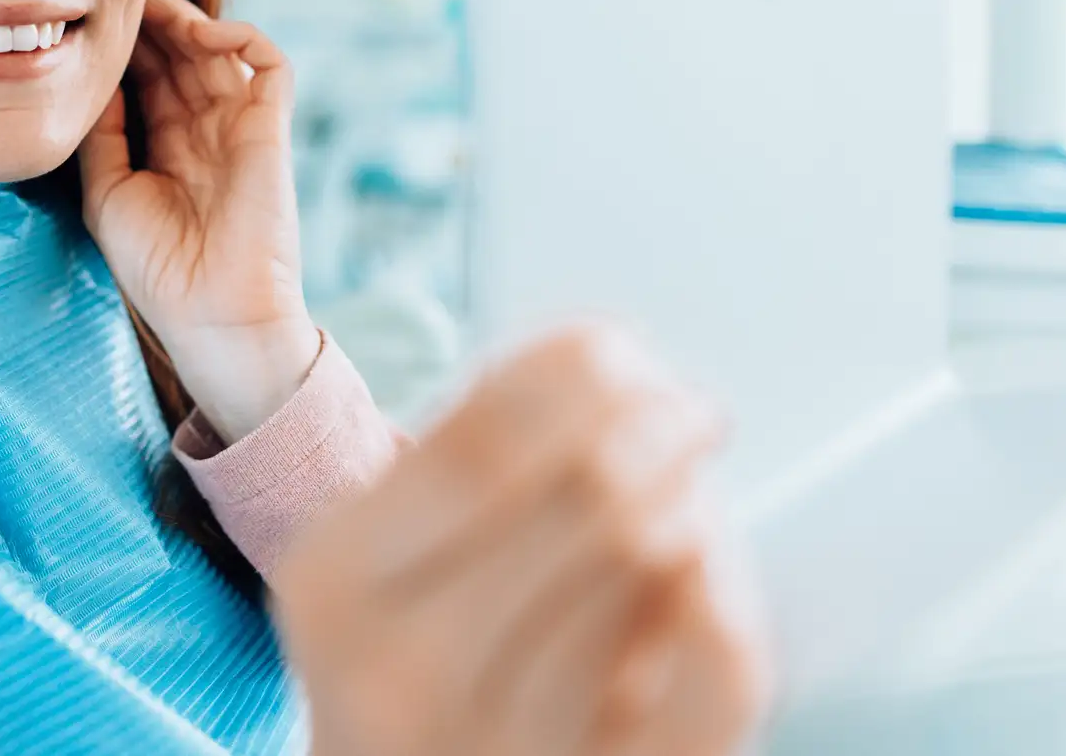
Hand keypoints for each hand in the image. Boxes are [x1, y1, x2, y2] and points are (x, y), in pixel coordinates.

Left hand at [78, 0, 316, 441]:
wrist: (212, 314)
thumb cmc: (157, 267)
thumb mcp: (107, 192)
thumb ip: (102, 134)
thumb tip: (91, 79)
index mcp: (167, 146)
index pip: (149, 75)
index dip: (126, 45)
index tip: (88, 18)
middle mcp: (205, 130)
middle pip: (181, 54)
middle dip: (151, 22)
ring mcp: (240, 126)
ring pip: (219, 49)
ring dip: (186, 19)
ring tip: (149, 4)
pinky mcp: (271, 130)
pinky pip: (271, 66)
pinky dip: (244, 37)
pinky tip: (204, 32)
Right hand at [272, 324, 771, 755]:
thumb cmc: (404, 654)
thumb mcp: (376, 549)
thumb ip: (459, 456)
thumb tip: (600, 361)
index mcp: (334, 581)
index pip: (482, 441)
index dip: (576, 372)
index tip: (624, 349)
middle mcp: (406, 671)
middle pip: (587, 494)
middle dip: (660, 421)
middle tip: (688, 408)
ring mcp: (506, 747)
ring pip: (654, 562)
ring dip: (691, 500)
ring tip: (679, 496)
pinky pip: (719, 670)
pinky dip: (731, 589)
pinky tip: (704, 567)